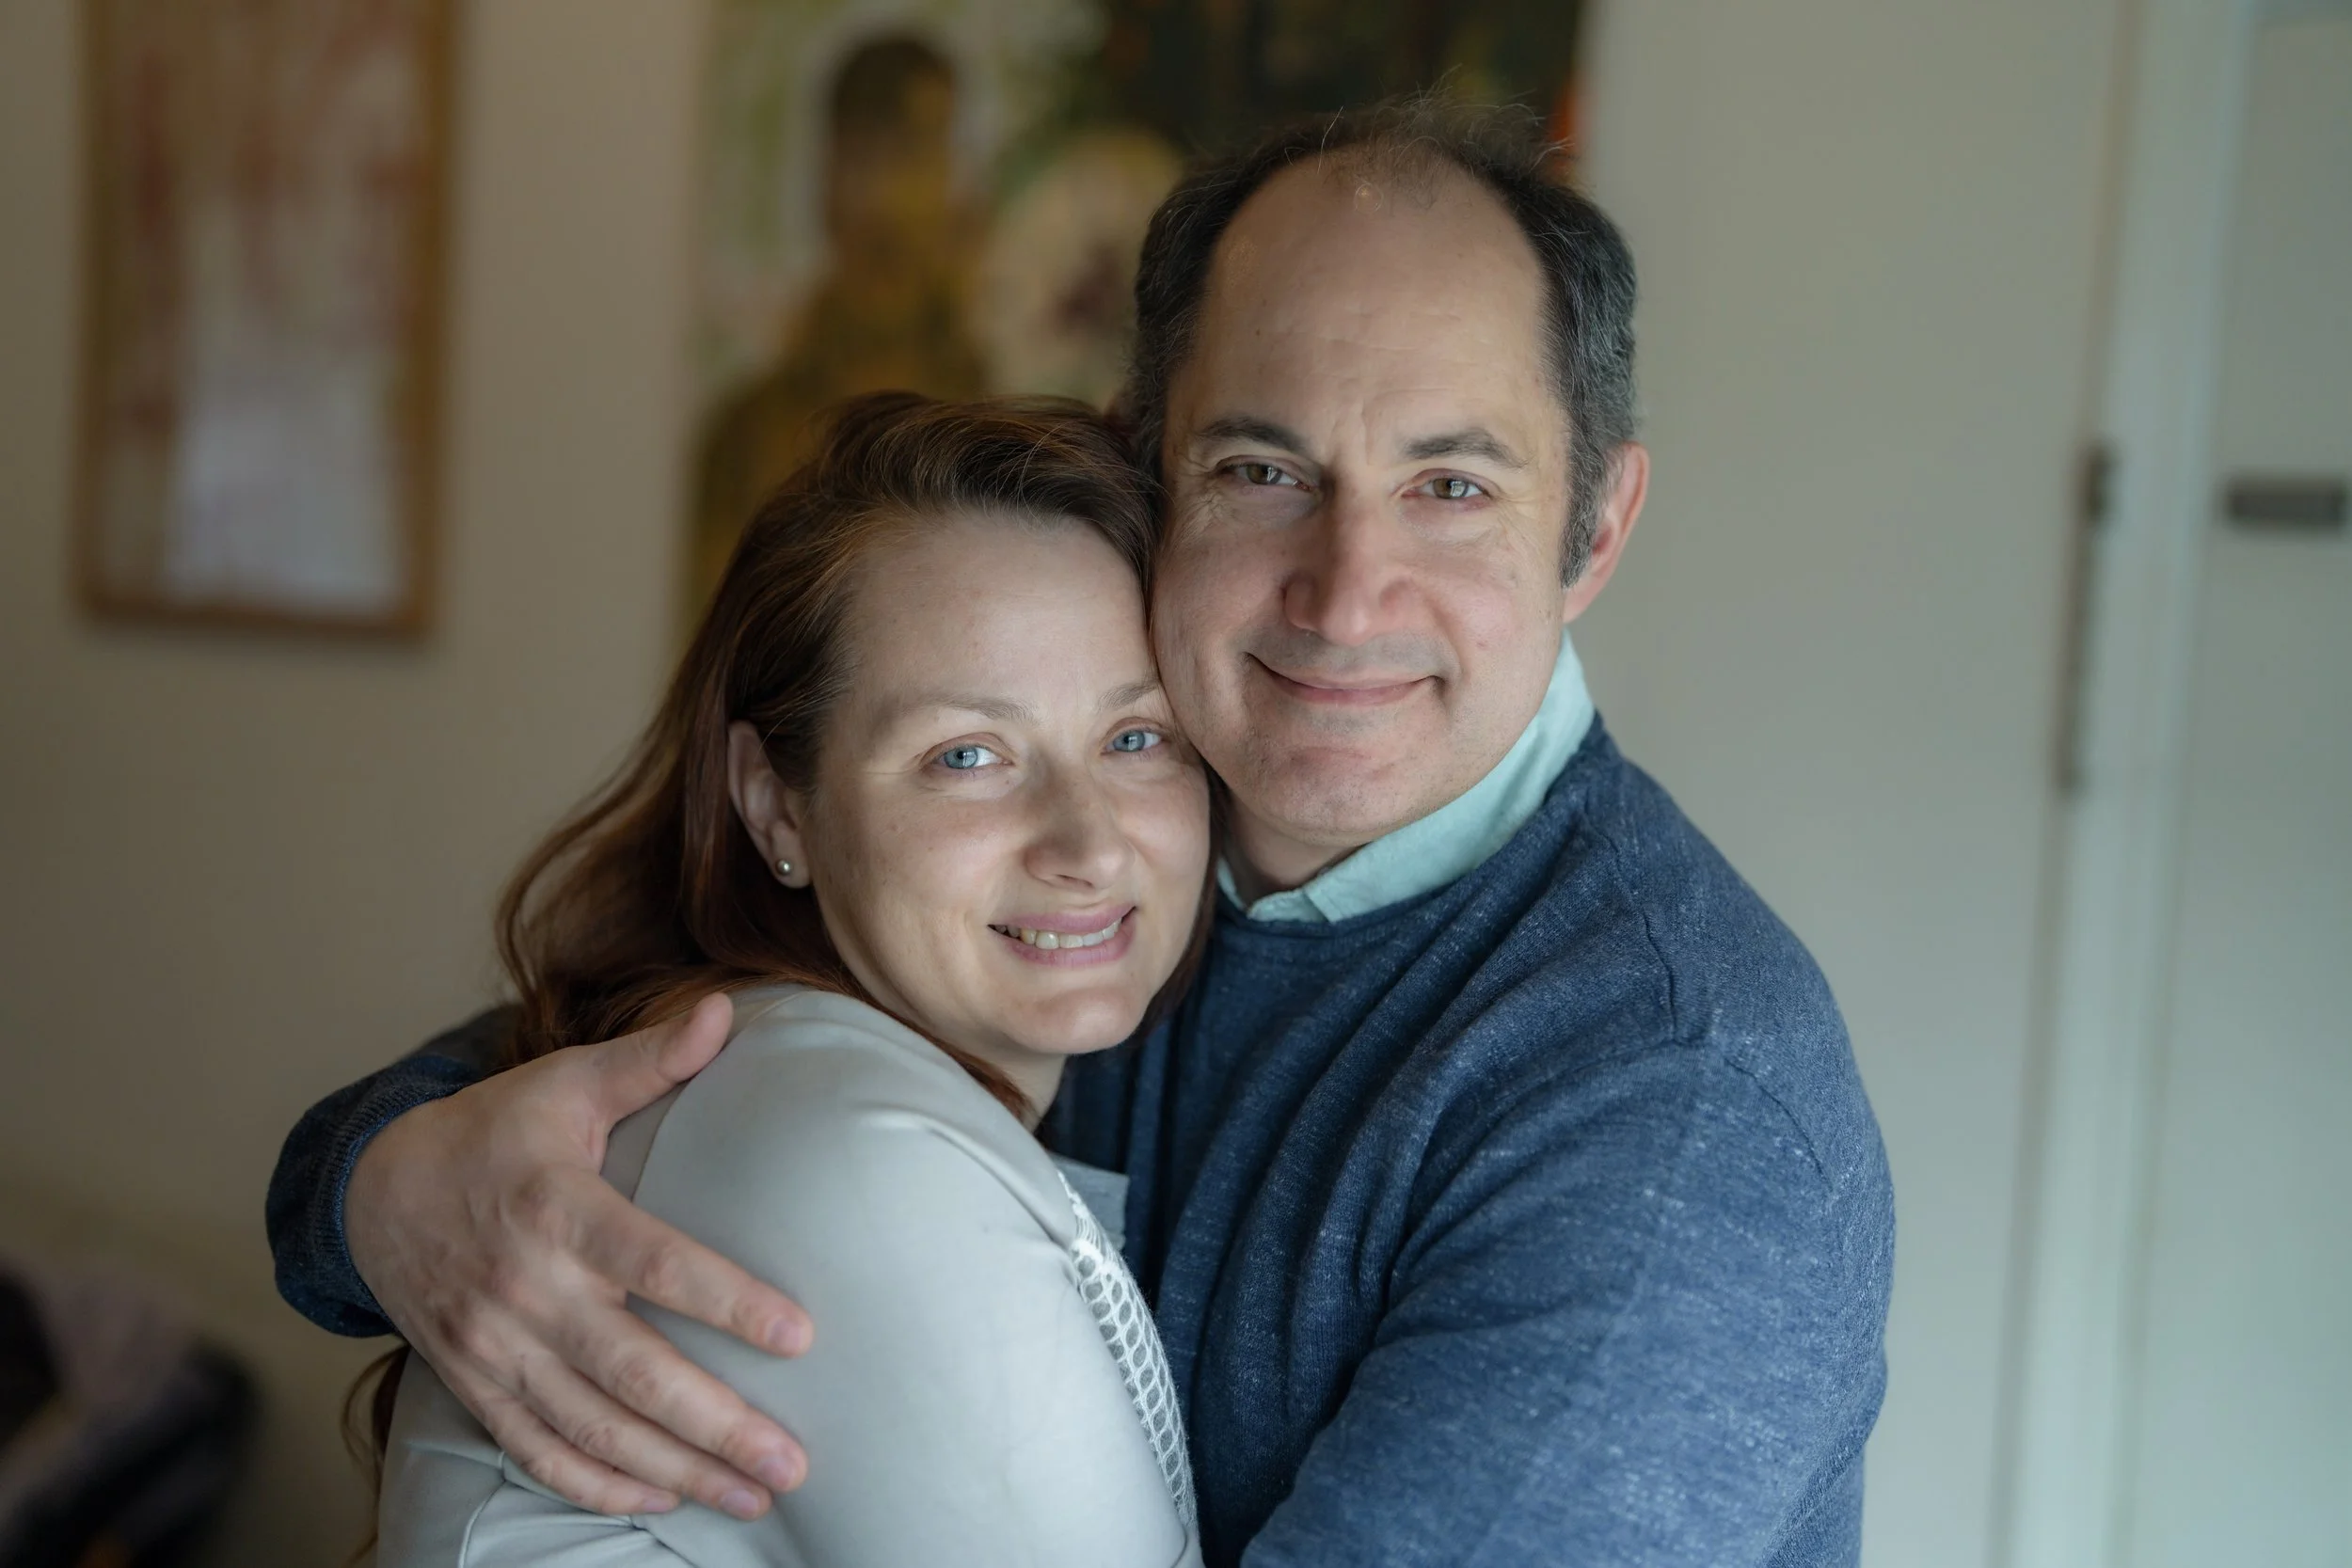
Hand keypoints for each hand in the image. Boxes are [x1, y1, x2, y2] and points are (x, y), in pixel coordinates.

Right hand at [346, 992, 812, 1518]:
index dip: (727, 1302)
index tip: (799, 1336)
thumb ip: (648, 1060)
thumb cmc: (493, 1132)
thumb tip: (724, 1009)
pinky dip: (598, 1484)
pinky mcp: (475, 1385)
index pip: (655, 1263)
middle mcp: (527, 1289)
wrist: (372, 1194)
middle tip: (793, 1462)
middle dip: (717, 1424)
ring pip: (593, 1426)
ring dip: (676, 1469)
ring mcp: (496, 1347)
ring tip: (753, 1496)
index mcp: (557, 1208)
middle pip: (632, 1372)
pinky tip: (662, 1498)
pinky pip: (538, 1449)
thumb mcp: (564, 1083)